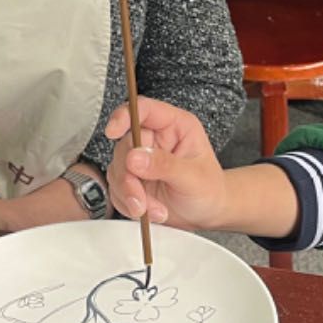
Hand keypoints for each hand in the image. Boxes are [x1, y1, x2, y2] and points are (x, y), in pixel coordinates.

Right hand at [105, 96, 226, 230]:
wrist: (207, 212)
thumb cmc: (209, 189)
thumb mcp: (194, 177)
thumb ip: (165, 165)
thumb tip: (135, 157)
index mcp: (173, 126)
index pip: (144, 110)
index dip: (125, 116)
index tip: (113, 131)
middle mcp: (154, 138)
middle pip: (124, 145)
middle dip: (129, 177)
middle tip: (141, 198)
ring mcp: (140, 159)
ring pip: (117, 169)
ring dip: (130, 194)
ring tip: (154, 210)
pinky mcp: (132, 178)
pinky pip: (117, 188)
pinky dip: (129, 203)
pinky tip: (149, 211)